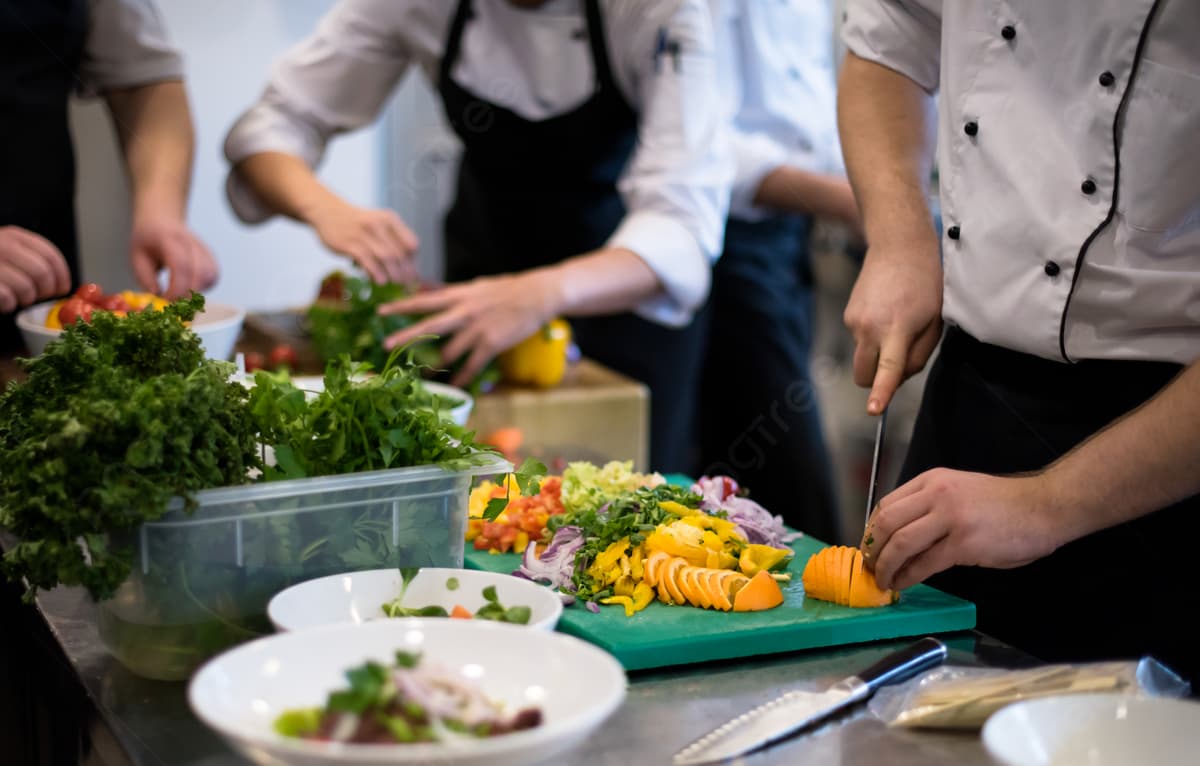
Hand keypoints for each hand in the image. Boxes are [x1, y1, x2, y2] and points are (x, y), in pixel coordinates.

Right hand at [0, 226, 70, 312]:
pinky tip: (4, 303)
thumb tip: (62, 284)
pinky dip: (8, 305)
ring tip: (17, 299)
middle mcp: (1, 244)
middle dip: (44, 291)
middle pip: (42, 272)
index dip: (62, 276)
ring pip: (25, 286)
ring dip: (25, 299)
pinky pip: (6, 297)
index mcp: (14, 235)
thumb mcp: (10, 252)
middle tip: (36, 296)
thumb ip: (32, 260)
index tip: (60, 289)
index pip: (50, 255)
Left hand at [130, 215, 218, 298]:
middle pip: (200, 273)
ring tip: (181, 297)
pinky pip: (214, 276)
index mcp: (169, 239)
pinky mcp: (211, 256)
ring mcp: (204, 248)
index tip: (166, 300)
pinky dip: (204, 288)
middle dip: (188, 294)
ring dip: (198, 292)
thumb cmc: (147, 241)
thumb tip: (159, 298)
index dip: (177, 288)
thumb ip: (146, 279)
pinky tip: (190, 289)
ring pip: (210, 275)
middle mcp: (191, 241)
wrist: (160, 220)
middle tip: (173, 305)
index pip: (181, 265)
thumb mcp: (137, 258)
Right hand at [309, 201, 418, 285]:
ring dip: (394, 273)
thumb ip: (392, 241)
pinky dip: (376, 273)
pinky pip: (367, 261)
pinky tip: (381, 281)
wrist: (327, 211)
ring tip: (396, 283)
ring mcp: (363, 234)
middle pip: (399, 253)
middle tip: (407, 283)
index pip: (411, 244)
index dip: (414, 261)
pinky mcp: (349, 244)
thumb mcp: (378, 223)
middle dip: (406, 271)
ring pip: (386, 257)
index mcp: (390, 219)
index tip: (413, 272)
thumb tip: (406, 267)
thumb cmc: (357, 222)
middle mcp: (378, 224)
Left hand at [378, 269, 561, 387]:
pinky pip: (473, 364)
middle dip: (406, 336)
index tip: (380, 311)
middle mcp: (464, 311)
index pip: (424, 300)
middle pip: (429, 325)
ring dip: (434, 365)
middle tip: (385, 345)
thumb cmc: (507, 289)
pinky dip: (464, 376)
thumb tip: (425, 289)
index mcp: (459, 296)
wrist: (538, 294)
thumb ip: (450, 291)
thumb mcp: (476, 286)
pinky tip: (457, 384)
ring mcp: (478, 328)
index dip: (400, 306)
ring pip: (449, 351)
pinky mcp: (492, 343)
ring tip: (421, 375)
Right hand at [843, 236, 941, 413]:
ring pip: (862, 358)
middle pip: (864, 375)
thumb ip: (919, 356)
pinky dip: (872, 338)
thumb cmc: (925, 283)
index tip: (873, 410)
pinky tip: (886, 314)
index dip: (881, 393)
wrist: (898, 246)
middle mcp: (868, 327)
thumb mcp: (935, 322)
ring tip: (898, 323)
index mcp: (896, 329)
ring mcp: (853, 321)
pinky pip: (860, 341)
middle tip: (901, 359)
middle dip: (877, 380)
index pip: (887, 369)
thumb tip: (898, 377)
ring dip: (877, 354)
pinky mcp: (848, 315)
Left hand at [860, 468, 1060, 590]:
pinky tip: (904, 584)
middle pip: (885, 523)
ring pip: (900, 544)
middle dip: (872, 550)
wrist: (1043, 507)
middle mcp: (936, 495)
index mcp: (932, 480)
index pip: (886, 504)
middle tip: (870, 567)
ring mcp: (949, 518)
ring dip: (886, 567)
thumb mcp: (959, 493)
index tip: (870, 548)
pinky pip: (924, 564)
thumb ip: (930, 508)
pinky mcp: (963, 543)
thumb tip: (899, 537)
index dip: (871, 530)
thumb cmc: (1005, 504)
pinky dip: (908, 577)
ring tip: (883, 580)